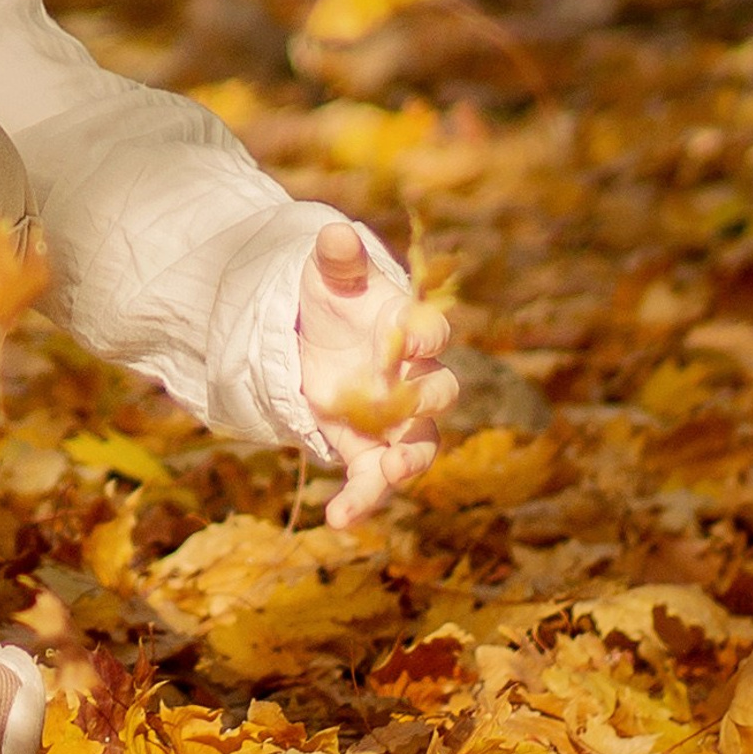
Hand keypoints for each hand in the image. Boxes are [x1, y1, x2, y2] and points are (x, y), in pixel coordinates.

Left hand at [295, 222, 457, 528]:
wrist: (313, 340)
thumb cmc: (333, 301)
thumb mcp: (327, 277)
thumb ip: (336, 259)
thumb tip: (334, 233)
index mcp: (409, 330)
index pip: (432, 332)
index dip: (426, 335)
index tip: (413, 339)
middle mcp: (414, 379)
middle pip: (439, 393)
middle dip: (427, 400)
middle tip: (404, 403)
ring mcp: (395, 419)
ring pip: (419, 446)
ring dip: (409, 462)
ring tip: (391, 475)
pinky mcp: (368, 449)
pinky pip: (373, 480)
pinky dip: (361, 501)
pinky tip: (339, 520)